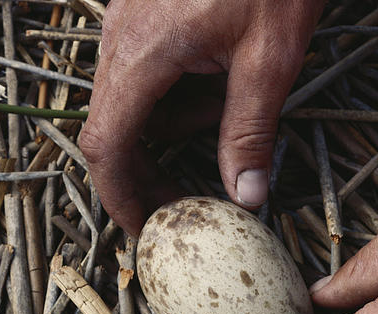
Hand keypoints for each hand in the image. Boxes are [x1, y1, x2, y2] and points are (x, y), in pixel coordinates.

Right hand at [79, 0, 324, 233]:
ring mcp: (127, 18)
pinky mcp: (144, 8)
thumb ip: (250, 131)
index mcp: (143, 51)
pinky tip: (218, 77)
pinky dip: (175, 91)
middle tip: (189, 195)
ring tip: (227, 106)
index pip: (107, 145)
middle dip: (149, 167)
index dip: (120, 196)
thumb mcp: (270, 57)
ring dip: (173, 123)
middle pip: (113, 126)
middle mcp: (120, 36)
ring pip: (133, 98)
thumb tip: (245, 196)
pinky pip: (146, 69)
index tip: (145, 227)